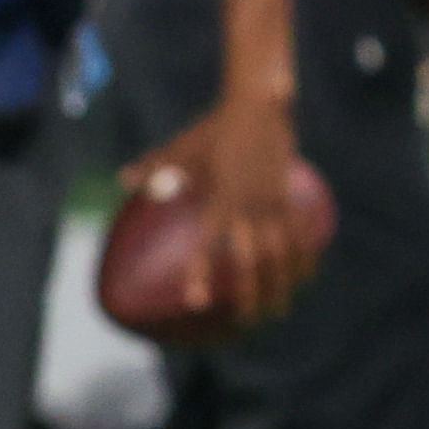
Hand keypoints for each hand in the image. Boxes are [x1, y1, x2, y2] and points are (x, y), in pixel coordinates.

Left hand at [125, 93, 315, 325]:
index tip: (198, 302)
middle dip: (253, 294)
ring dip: (282, 285)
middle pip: (255, 261)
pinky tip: (306, 277)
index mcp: (221, 199)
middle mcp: (250, 207)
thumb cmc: (215, 127)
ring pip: (283, 254)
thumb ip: (155, 167)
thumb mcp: (182, 148)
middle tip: (249, 322)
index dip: (202, 273)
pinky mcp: (289, 198)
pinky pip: (300, 235)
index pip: (209, 244)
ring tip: (280, 310)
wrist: (259, 106)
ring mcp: (274, 204)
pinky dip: (304, 257)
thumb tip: (122, 180)